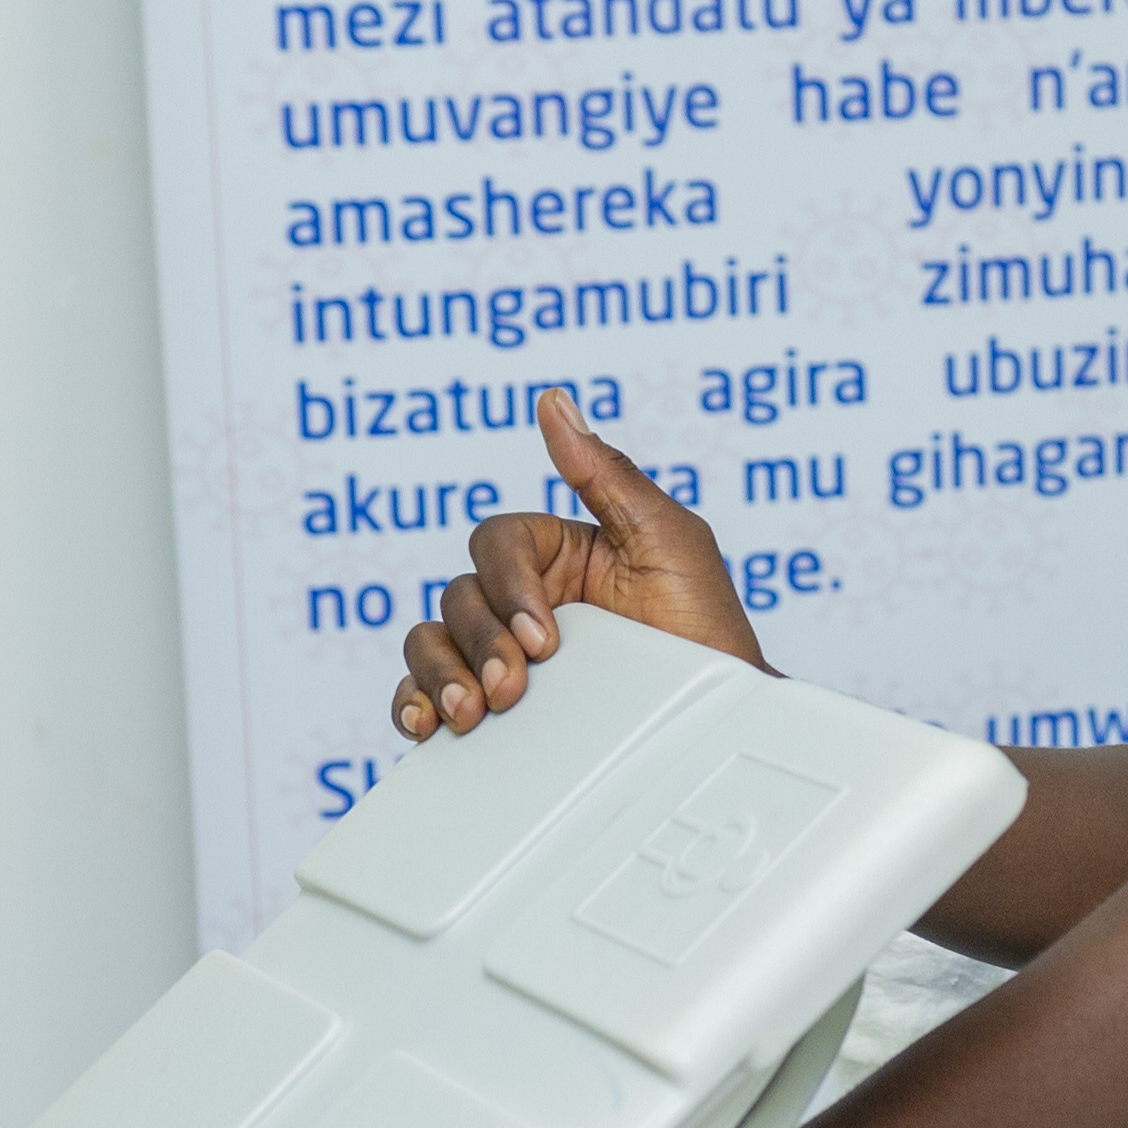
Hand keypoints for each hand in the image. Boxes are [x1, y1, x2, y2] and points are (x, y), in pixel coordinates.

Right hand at [395, 388, 760, 741]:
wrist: (714, 727)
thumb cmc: (707, 633)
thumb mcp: (666, 541)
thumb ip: (606, 473)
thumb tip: (553, 401)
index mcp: (559, 555)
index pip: (497, 545)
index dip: (509, 586)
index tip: (545, 638)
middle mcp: (525, 601)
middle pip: (457, 597)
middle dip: (480, 642)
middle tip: (511, 688)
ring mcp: (504, 657)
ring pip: (430, 643)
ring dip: (438, 674)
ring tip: (468, 714)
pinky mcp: (492, 712)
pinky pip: (427, 696)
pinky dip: (413, 703)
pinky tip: (428, 724)